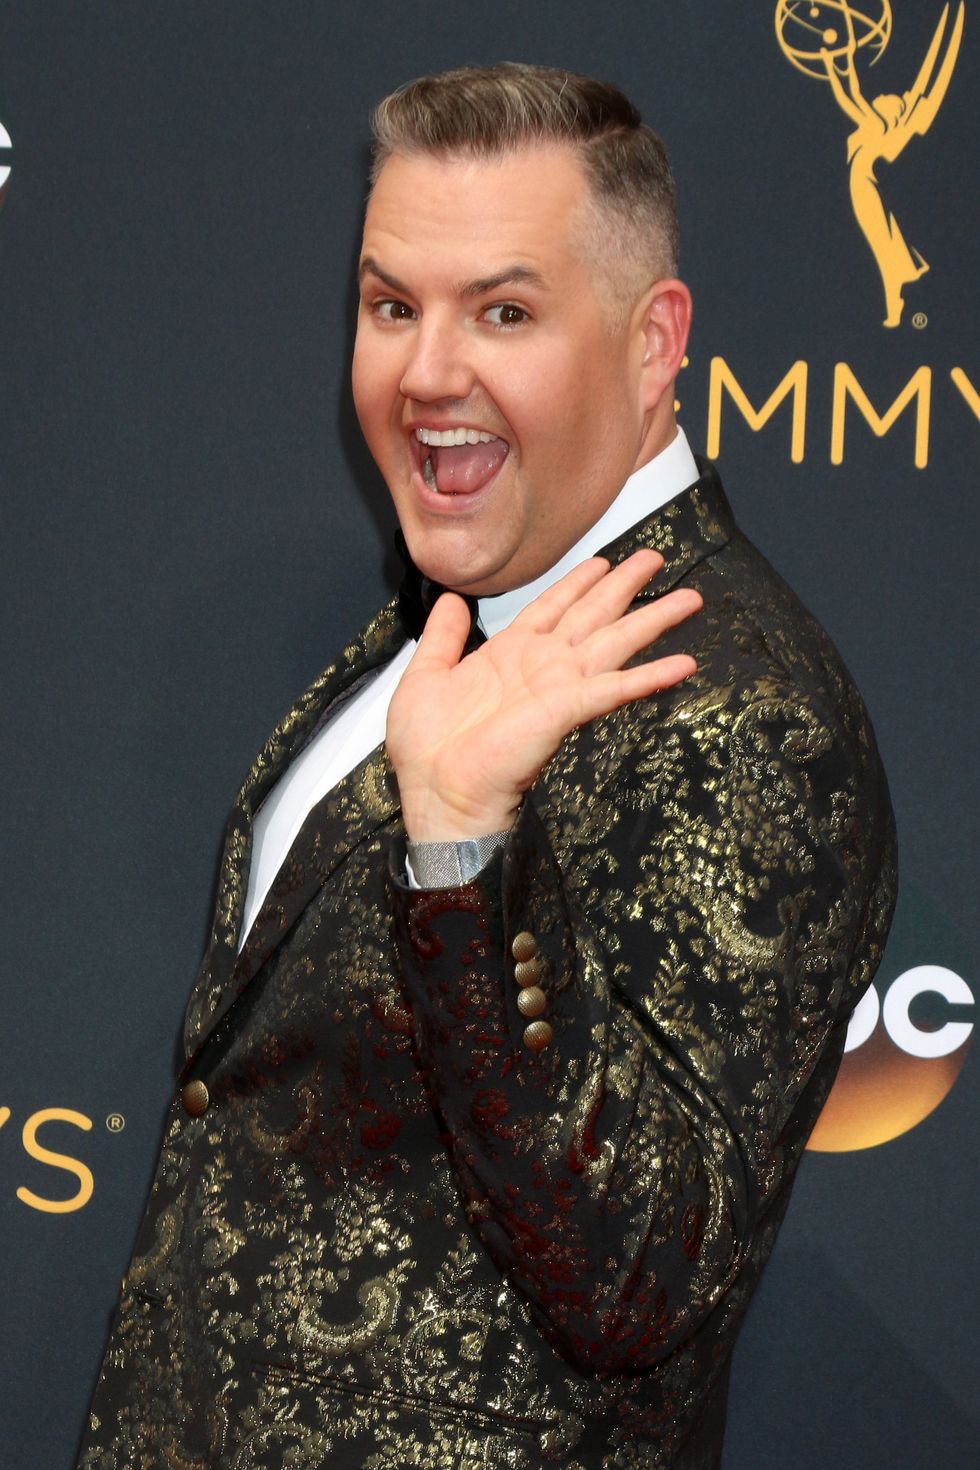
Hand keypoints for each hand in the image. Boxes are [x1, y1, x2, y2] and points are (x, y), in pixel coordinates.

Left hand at [386, 549, 701, 841]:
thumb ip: (442, 637)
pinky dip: (650, 677)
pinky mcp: (566, 709)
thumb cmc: (426, 747)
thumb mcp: (425, 676)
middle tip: (656, 558)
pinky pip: (615, 688)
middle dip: (626, 586)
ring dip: (653, 620)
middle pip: (593, 616)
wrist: (435, 790)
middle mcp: (542, 665)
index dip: (578, 582)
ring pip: (615, 642)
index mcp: (509, 654)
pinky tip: (683, 663)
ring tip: (689, 598)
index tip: (603, 561)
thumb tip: (449, 599)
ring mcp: (559, 686)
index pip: (552, 607)